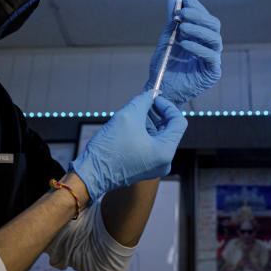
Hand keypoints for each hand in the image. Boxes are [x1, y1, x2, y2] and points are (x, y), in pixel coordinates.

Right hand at [70, 93, 186, 201]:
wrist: (91, 174)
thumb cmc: (108, 150)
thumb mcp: (128, 116)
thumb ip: (143, 102)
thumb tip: (150, 95)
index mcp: (165, 152)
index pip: (178, 122)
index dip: (167, 107)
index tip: (154, 99)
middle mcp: (164, 162)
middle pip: (169, 130)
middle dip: (157, 114)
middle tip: (144, 104)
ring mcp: (155, 167)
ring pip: (159, 138)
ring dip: (150, 123)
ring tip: (135, 115)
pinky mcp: (145, 169)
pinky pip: (151, 146)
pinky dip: (145, 134)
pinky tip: (131, 127)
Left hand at [145, 0, 221, 105]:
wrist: (160, 89)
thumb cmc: (165, 65)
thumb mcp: (167, 39)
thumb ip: (172, 21)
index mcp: (202, 37)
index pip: (206, 17)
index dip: (198, 7)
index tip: (185, 1)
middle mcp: (210, 46)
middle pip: (214, 25)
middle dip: (199, 16)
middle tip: (183, 14)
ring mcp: (213, 59)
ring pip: (215, 38)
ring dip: (198, 29)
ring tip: (182, 27)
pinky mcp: (212, 72)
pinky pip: (211, 56)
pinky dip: (198, 47)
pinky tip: (185, 43)